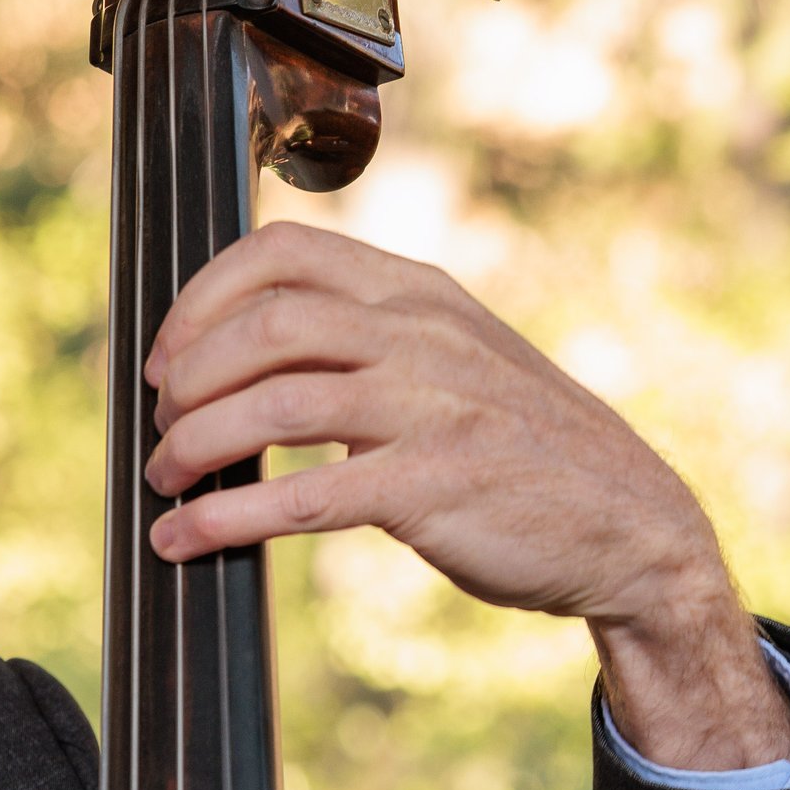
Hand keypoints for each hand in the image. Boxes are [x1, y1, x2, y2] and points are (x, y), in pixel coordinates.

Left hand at [143, 225, 789, 772]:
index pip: (283, 252)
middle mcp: (421, 335)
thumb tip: (257, 351)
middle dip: (186, 374)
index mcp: (419, 292)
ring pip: (272, 402)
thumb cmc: (524, 451)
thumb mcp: (457, 360)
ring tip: (164, 477)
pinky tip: (183, 538)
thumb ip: (375, 340)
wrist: (630, 526)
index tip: (167, 353)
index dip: (202, 297)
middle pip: (265, 323)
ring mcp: (429, 408)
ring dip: (194, 442)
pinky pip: (302, 497)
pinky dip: (225, 518)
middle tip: (159, 422)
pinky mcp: (431, 486)